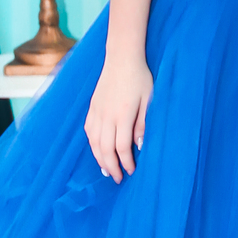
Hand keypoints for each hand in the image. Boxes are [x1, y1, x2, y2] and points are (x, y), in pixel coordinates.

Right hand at [84, 56, 152, 182]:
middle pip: (105, 149)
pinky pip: (89, 131)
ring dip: (100, 159)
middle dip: (111, 167)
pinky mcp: (92, 107)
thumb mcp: (149, 100)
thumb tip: (140, 146)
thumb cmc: (140, 78)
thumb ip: (144, 124)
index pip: (122, 147)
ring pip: (94, 142)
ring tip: (107, 170)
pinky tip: (97, 151)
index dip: (126, 163)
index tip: (131, 171)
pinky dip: (92, 145)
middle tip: (118, 179)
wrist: (122, 59)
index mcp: (123, 115)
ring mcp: (97, 112)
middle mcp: (107, 116)